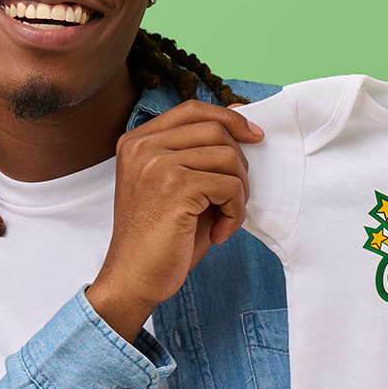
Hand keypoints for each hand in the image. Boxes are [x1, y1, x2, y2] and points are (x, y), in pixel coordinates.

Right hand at [86, 100, 262, 339]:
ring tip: (225, 219)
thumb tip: (241, 121)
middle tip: (232, 199)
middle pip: (216, 130)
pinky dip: (235, 212)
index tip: (254, 137)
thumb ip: (200, 154)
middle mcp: (142, 146)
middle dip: (239, 165)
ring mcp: (156, 163)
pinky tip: (219, 233)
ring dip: (239, 193)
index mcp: (137, 141)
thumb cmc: (159, 239)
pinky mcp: (174, 186)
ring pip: (228, 157)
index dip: (229, 118)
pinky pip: (229, 186)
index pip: (193, 109)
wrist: (133, 279)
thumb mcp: (178, 186)